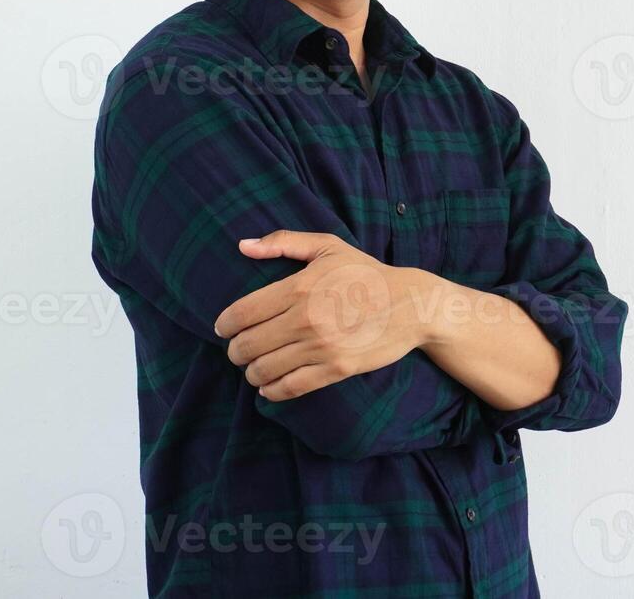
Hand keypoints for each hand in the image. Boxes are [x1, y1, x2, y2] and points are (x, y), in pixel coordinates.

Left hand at [214, 231, 441, 400]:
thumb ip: (283, 242)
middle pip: (248, 345)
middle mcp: (306, 318)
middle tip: (238, 350)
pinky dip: (272, 391)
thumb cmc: (365, 273)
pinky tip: (268, 386)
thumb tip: (243, 246)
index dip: (225, 324)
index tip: (223, 328)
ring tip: (254, 367)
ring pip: (265, 370)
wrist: (411, 305)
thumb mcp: (328, 247)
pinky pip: (291, 387)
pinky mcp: (337, 368)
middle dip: (235, 351)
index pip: (243, 312)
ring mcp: (322, 346)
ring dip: (252, 372)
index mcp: (300, 287)